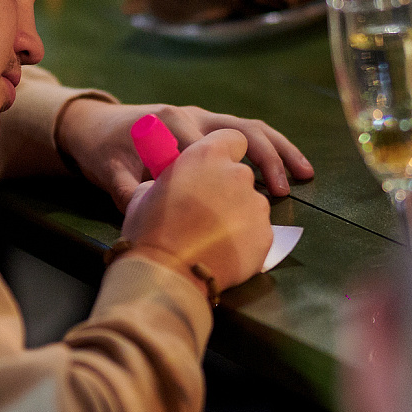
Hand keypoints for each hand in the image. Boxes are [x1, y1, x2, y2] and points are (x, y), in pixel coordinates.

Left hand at [57, 98, 313, 209]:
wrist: (96, 126)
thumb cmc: (105, 151)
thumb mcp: (110, 173)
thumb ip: (129, 193)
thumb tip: (152, 216)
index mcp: (171, 123)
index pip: (207, 149)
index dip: (223, 178)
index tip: (239, 206)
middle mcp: (193, 115)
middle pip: (241, 131)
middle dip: (265, 159)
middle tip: (282, 191)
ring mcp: (205, 117)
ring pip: (252, 128)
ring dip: (280, 150)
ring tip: (306, 174)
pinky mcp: (211, 124)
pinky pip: (248, 131)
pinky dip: (272, 147)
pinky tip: (293, 168)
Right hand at [121, 129, 272, 293]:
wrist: (167, 272)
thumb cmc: (148, 228)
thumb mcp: (145, 193)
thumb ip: (167, 180)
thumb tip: (169, 187)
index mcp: (207, 154)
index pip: (232, 138)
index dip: (225, 150)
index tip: (217, 165)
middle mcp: (237, 173)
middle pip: (242, 173)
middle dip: (230, 186)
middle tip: (211, 206)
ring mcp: (256, 204)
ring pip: (251, 203)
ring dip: (236, 213)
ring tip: (212, 235)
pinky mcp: (266, 235)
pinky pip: (257, 231)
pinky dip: (245, 238)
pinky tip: (224, 251)